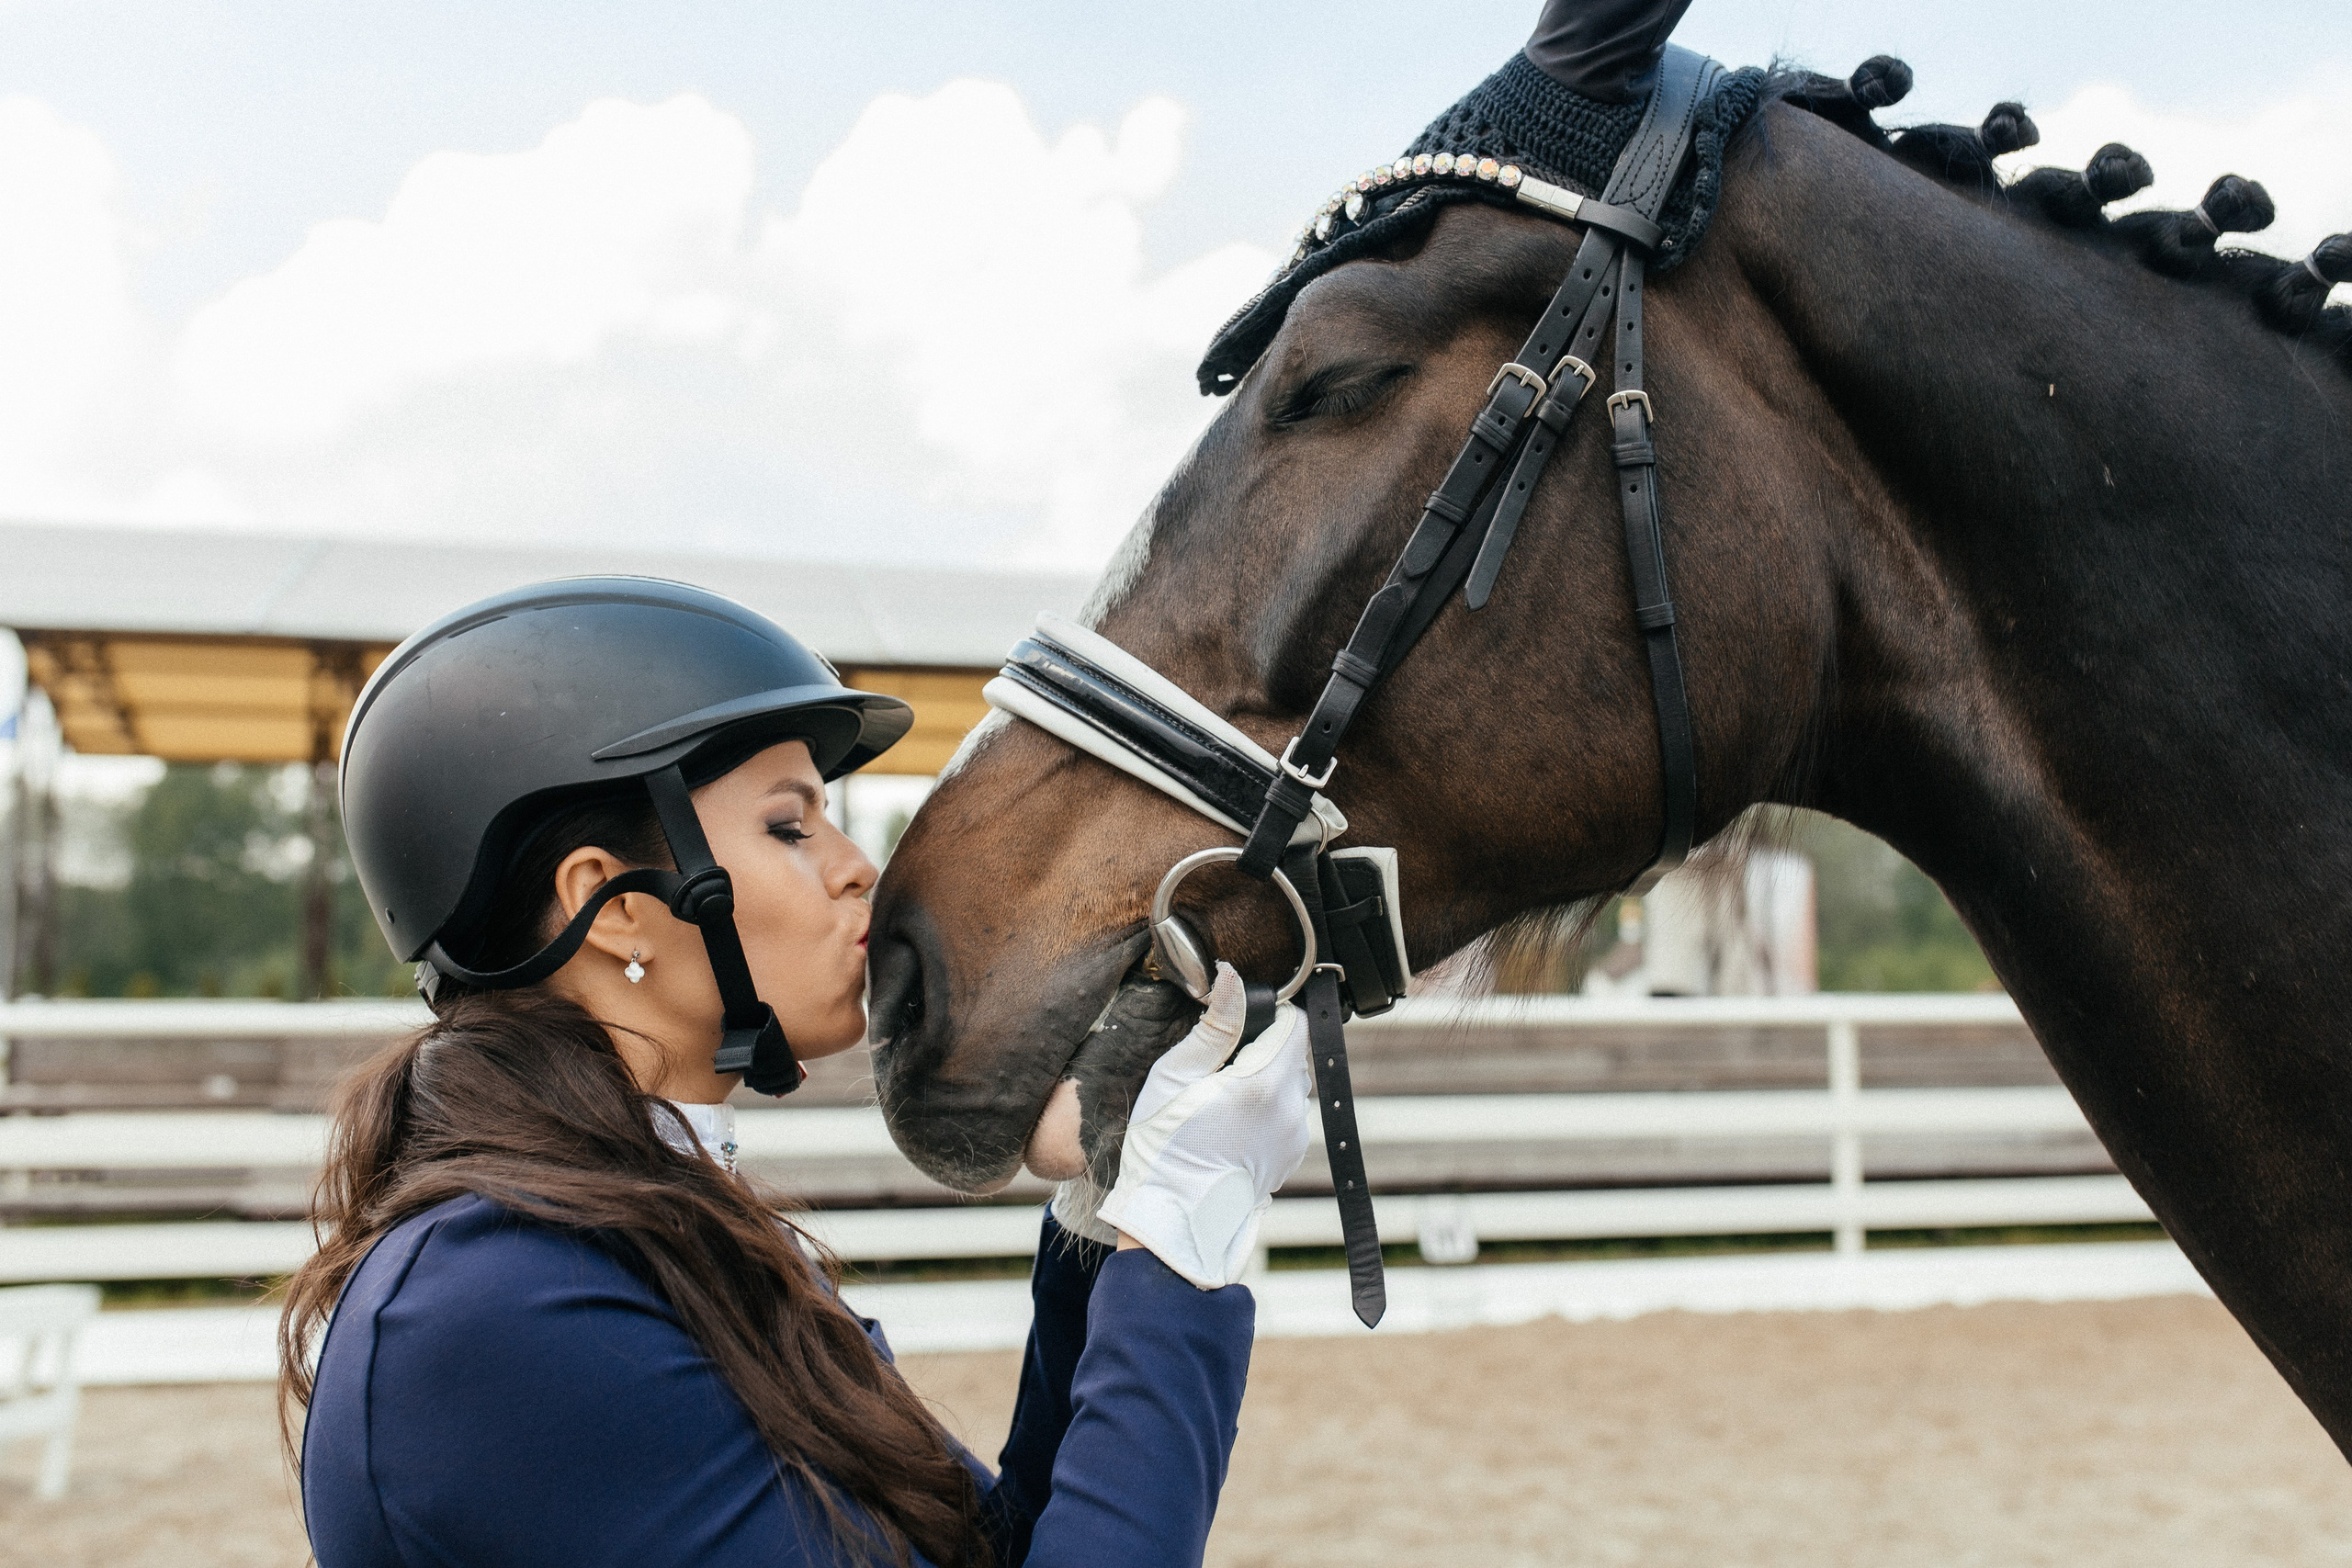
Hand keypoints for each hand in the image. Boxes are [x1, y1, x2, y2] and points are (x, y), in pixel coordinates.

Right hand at [1094, 963, 1315, 1288]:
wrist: (1174, 1220)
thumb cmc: (1164, 1147)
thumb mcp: (1175, 1076)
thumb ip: (1215, 1025)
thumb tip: (1232, 976)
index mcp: (1265, 1082)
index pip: (1295, 1023)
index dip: (1269, 1015)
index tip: (1238, 1025)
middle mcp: (1291, 1108)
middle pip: (1295, 1053)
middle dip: (1265, 1048)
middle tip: (1221, 1065)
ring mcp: (1295, 1135)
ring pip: (1293, 1085)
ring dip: (1267, 1080)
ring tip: (1222, 1098)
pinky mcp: (1290, 1156)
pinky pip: (1288, 1115)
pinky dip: (1267, 1110)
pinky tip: (1230, 1125)